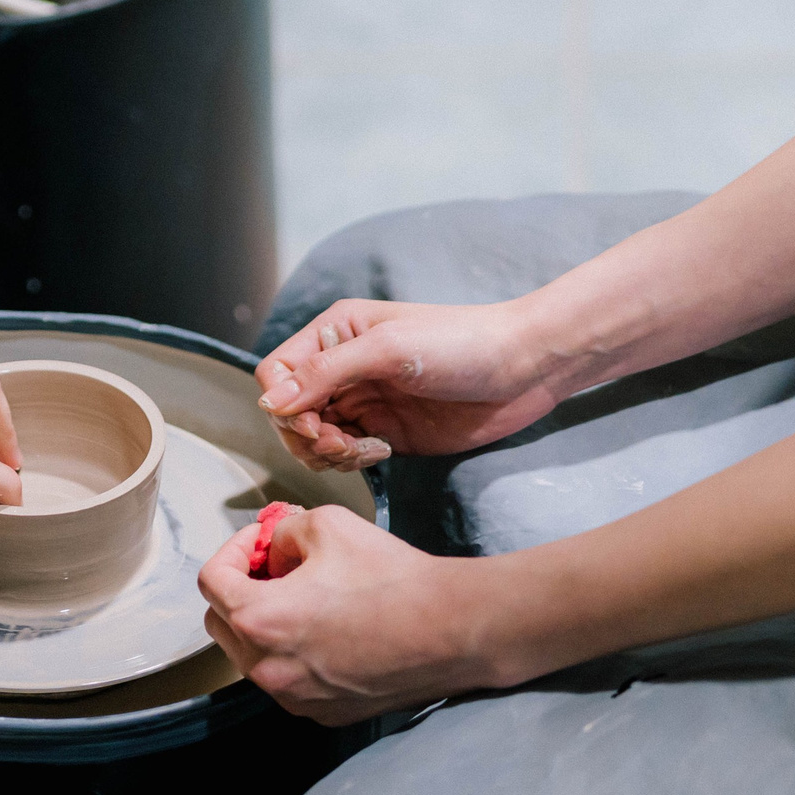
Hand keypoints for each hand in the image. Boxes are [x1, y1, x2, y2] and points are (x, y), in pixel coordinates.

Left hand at [197, 505, 485, 723]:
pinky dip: (293, 654)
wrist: (451, 629)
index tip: (258, 541)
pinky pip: (288, 680)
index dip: (232, 550)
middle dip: (240, 589)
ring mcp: (294, 698)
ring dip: (265, 624)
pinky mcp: (322, 713)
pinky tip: (328, 630)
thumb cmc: (392, 576)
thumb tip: (271, 548)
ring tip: (305, 597)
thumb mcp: (327, 524)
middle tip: (274, 566)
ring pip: (252, 657)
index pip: (211, 582)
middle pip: (221, 623)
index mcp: (260, 620)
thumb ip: (282, 532)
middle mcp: (268, 669)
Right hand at [254, 299, 556, 471]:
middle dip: (308, 436)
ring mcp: (363, 401)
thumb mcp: (388, 350)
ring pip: (312, 438)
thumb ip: (326, 374)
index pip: (277, 372)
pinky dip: (351, 461)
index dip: (285, 405)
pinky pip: (344, 454)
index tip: (316, 424)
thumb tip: (271, 403)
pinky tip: (382, 451)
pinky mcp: (384, 432)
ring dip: (328, 452)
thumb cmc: (461, 343)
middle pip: (289, 412)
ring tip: (365, 449)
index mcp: (336, 332)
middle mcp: (342, 366)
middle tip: (342, 443)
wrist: (522, 370)